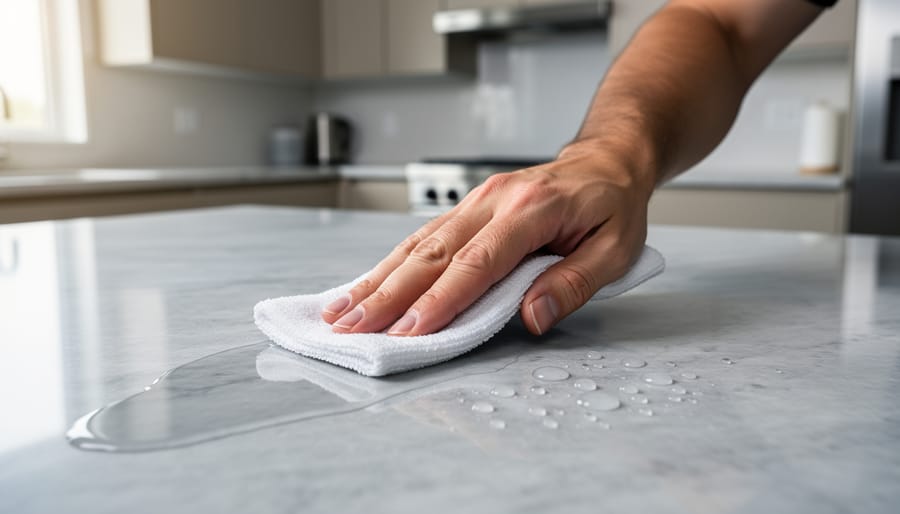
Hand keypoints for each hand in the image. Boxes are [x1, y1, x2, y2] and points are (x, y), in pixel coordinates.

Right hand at [321, 143, 654, 335]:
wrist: (605, 160)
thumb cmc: (611, 206)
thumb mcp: (616, 249)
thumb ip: (574, 283)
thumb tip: (532, 316)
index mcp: (532, 209)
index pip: (478, 262)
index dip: (441, 300)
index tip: (410, 330)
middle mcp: (494, 200)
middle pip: (432, 252)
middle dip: (388, 294)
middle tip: (354, 327)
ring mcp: (476, 201)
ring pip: (417, 243)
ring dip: (377, 279)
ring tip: (341, 311)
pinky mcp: (467, 208)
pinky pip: (423, 237)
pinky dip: (390, 264)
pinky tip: (366, 285)